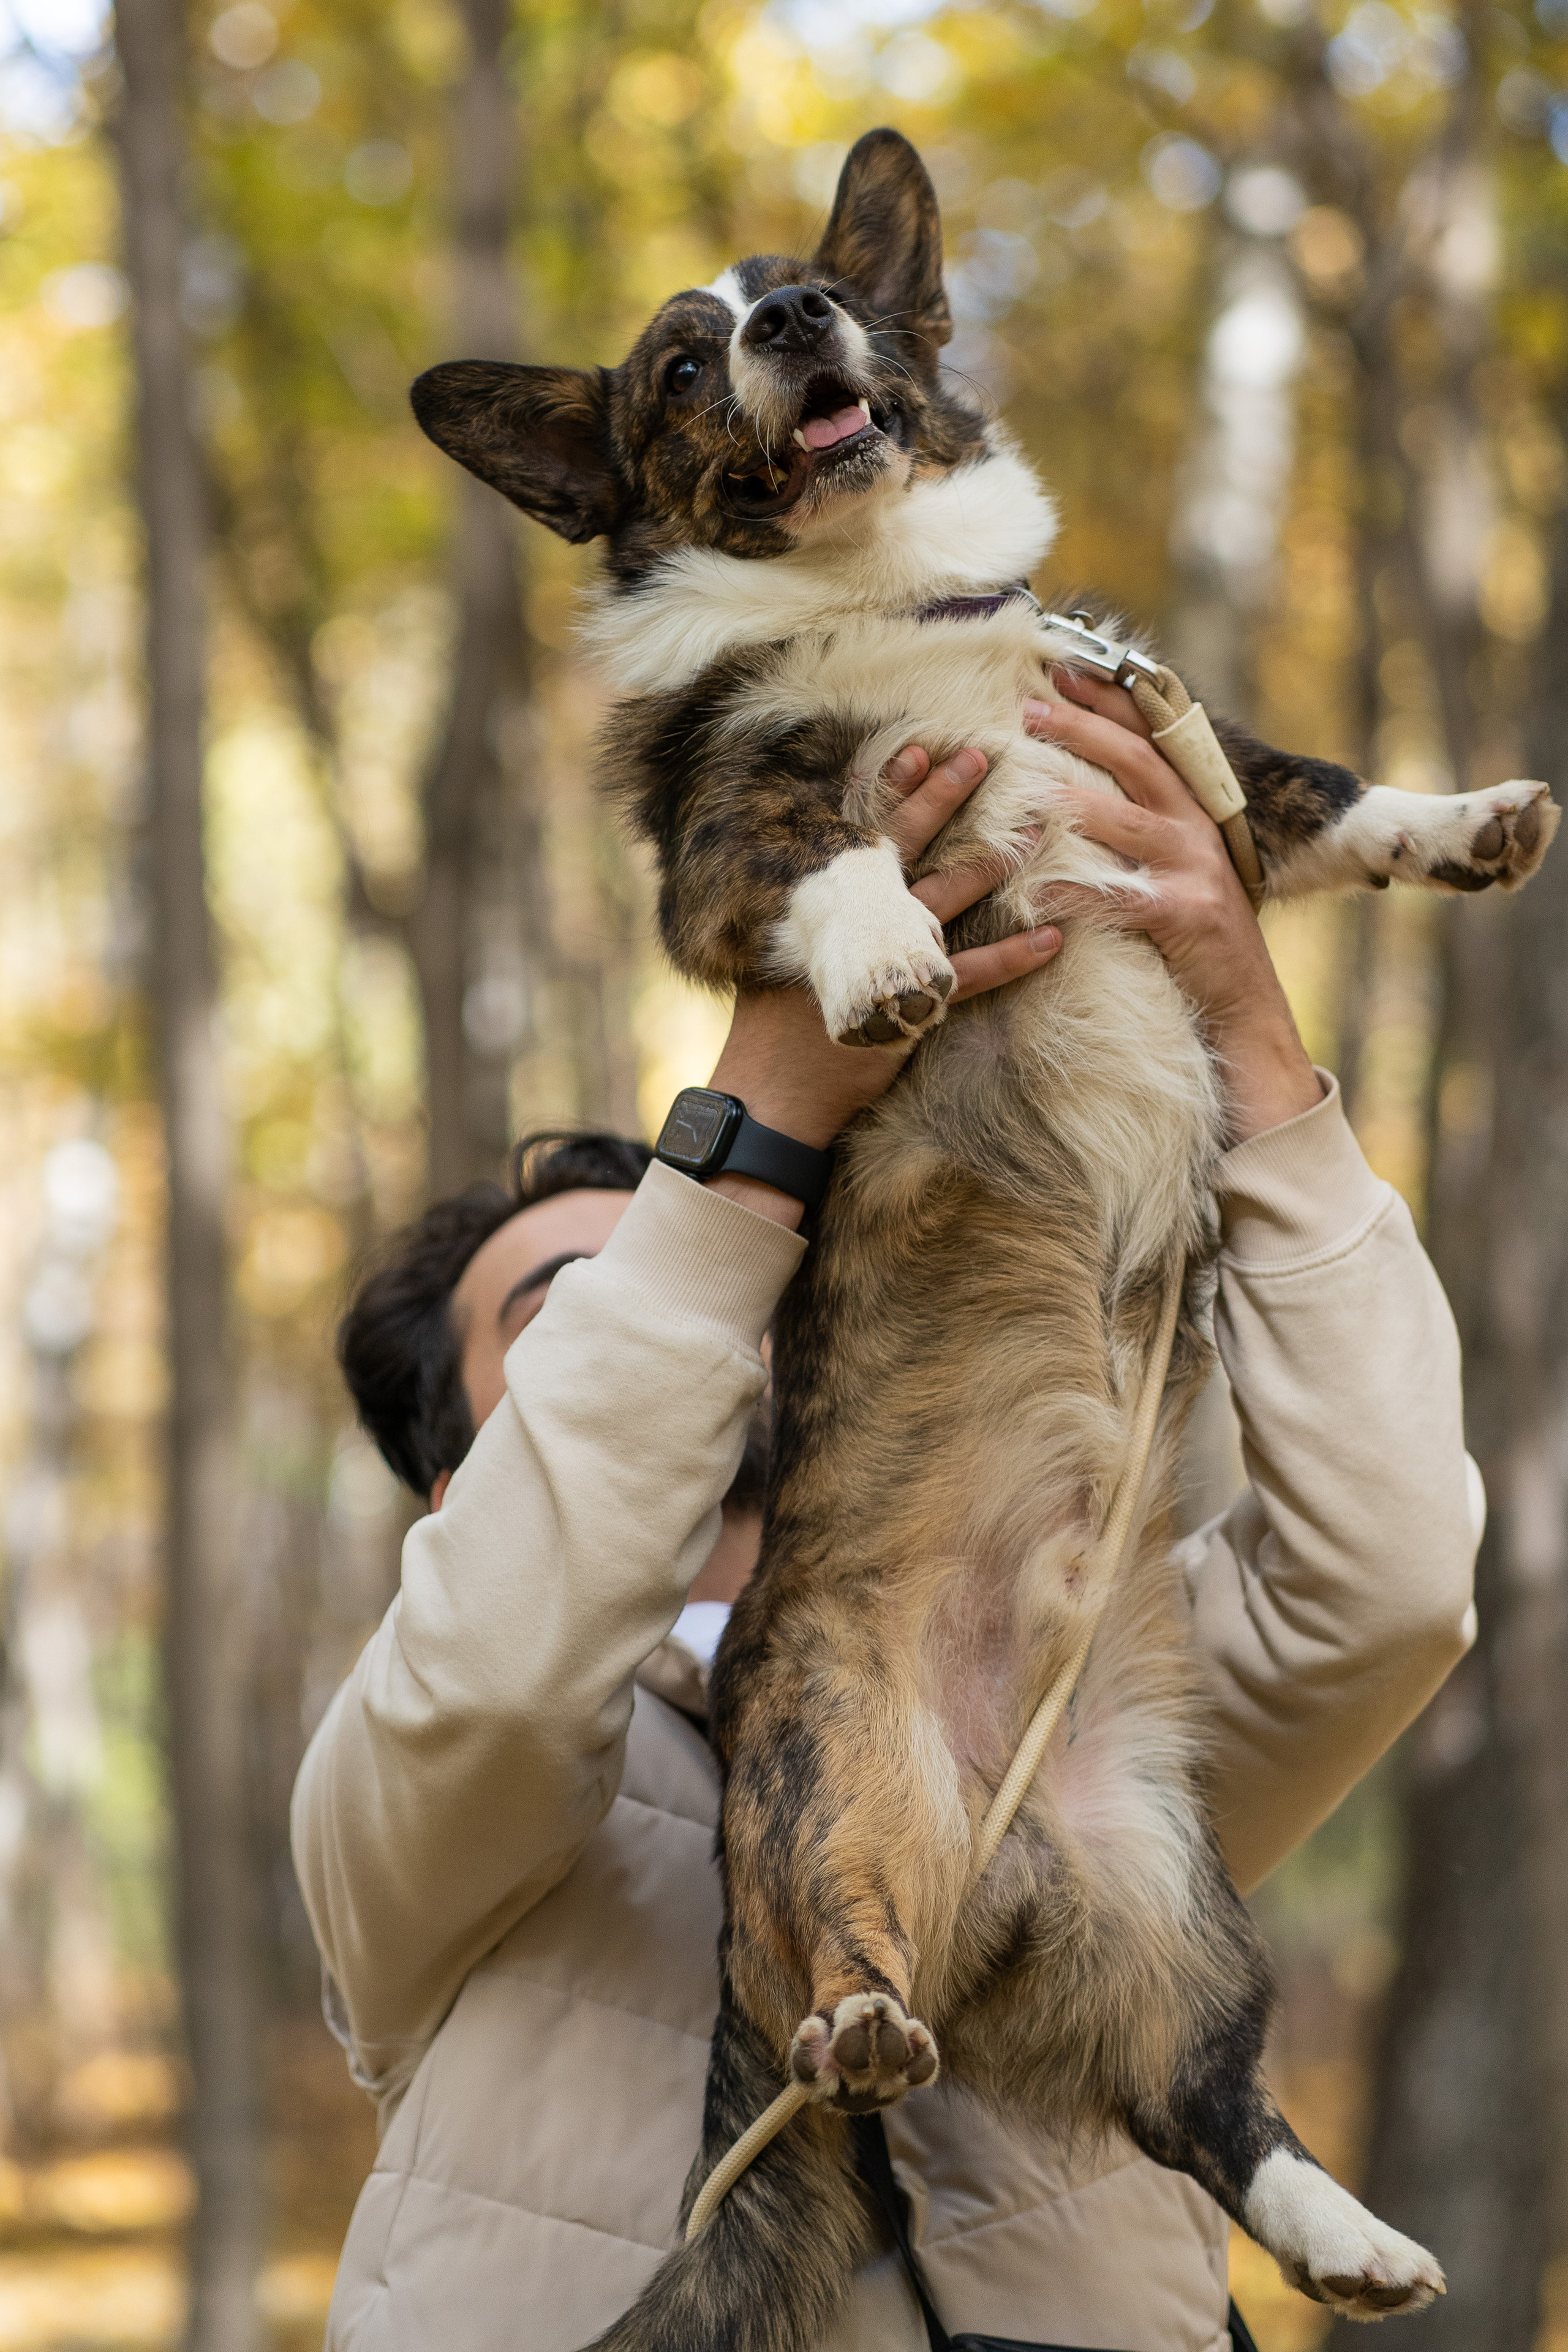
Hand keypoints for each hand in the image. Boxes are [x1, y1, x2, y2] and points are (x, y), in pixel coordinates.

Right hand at [706, 744, 1061, 1224]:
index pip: (863, 829)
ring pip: (950, 897)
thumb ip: (814, 914)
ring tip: (1038, 832)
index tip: (918, 746)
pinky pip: (974, 975)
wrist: (773, 1086)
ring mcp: (890, 958)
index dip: (891, 787)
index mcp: (829, 900)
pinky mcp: (914, 1004)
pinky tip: (1053, 938)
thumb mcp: (785, 950)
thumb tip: (829, 875)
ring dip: (995, 862)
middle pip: (911, 844)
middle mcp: (862, 917)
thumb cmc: (775, 1020)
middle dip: (947, 798)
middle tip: (984, 756)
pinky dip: (1014, 956)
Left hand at [1024, 673, 1322, 1145]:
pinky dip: (1077, 893)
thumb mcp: (1176, 874)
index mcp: (1195, 812)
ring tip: (1023, 783)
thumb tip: (1076, 793)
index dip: (1110, 700)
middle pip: (1140, 762)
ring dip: (1073, 798)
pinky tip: (1035, 889)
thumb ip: (1139, 832)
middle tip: (1029, 708)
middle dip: (1085, 729)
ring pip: (1129, 821)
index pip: (1151, 739)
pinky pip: (1122, 898)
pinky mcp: (1188, 918)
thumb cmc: (1195, 945)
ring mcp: (1198, 873)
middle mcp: (1200, 832)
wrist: (1247, 1012)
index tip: (1064, 667)